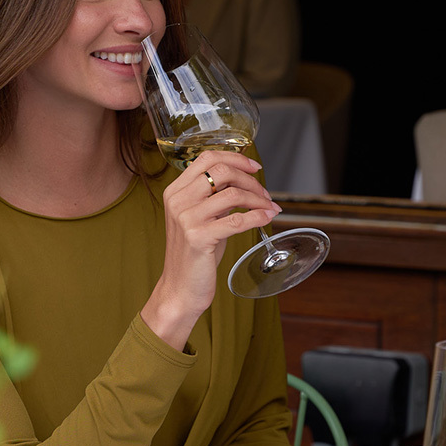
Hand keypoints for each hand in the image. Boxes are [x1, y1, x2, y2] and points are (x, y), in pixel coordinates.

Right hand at [142, 150, 280, 346]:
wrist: (180, 288)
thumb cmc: (195, 253)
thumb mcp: (202, 218)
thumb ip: (216, 198)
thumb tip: (246, 182)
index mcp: (176, 191)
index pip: (207, 158)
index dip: (235, 158)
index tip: (255, 167)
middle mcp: (178, 201)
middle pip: (222, 171)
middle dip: (250, 180)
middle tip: (265, 194)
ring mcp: (187, 218)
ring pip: (233, 194)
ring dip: (258, 200)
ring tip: (269, 208)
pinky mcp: (199, 237)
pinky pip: (237, 220)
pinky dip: (257, 216)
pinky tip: (266, 218)